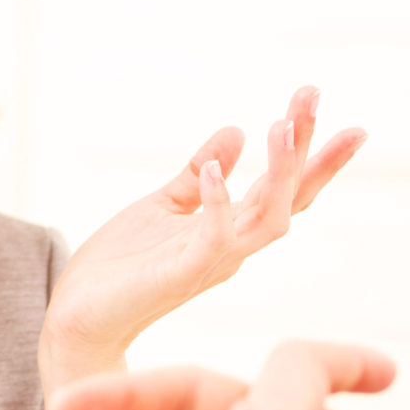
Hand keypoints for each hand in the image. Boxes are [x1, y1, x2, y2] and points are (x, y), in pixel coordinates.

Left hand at [39, 87, 363, 381]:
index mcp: (231, 230)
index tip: (332, 111)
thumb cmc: (121, 267)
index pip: (283, 189)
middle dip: (306, 149)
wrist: (77, 315)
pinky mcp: (178, 277)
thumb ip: (198, 174)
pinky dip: (218, 204)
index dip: (311, 154)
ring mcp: (209, 264)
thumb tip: (236, 131)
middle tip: (311, 95)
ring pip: (267, 220)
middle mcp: (232, 249)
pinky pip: (213, 241)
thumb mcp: (164, 205)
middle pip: (287, 198)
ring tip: (280, 125)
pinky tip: (213, 169)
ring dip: (278, 174)